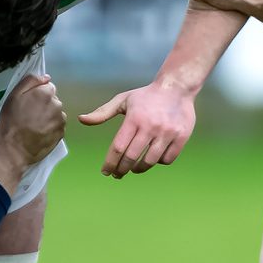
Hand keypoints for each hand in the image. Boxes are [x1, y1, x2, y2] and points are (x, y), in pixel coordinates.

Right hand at [0, 75, 65, 166]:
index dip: (37, 94)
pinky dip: (51, 127)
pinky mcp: (61, 134)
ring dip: (49, 116)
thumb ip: (30, 81)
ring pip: (56, 113)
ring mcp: (61, 120)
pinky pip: (58, 125)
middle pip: (53, 100)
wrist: (13, 150)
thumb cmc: (10, 121)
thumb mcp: (13, 96)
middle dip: (44, 104)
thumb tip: (46, 77)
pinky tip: (40, 132)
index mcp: (45, 93)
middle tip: (30, 115)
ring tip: (35, 125)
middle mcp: (57, 104)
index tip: (29, 103)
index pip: (48, 87)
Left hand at [79, 83, 196, 177]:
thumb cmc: (145, 96)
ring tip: (133, 168)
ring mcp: (167, 132)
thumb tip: (81, 119)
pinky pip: (167, 159)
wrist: (177, 87)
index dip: (110, 163)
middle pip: (131, 157)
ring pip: (149, 161)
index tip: (105, 172)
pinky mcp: (181, 137)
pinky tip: (152, 159)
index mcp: (134, 118)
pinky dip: (158, 162)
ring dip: (139, 169)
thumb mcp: (123, 100)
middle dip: (121, 169)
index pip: (118, 147)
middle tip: (117, 175)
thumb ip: (102, 112)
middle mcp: (150, 126)